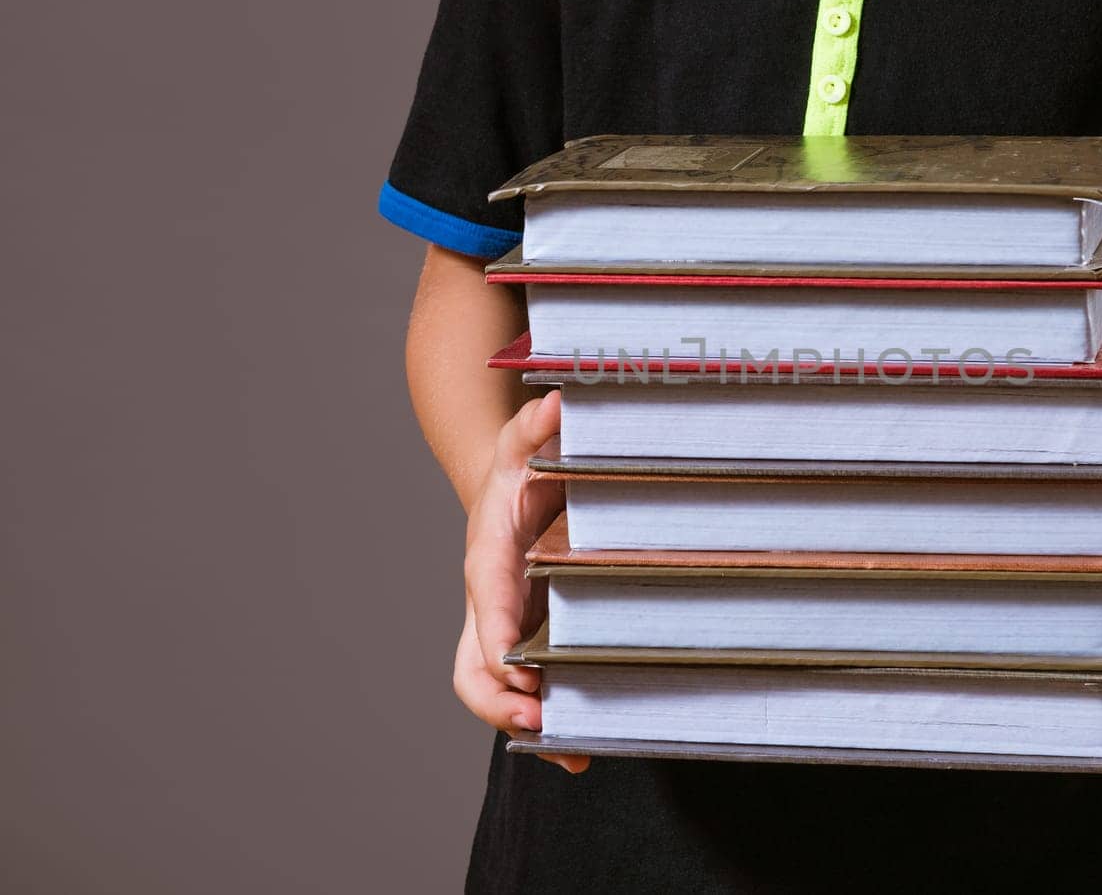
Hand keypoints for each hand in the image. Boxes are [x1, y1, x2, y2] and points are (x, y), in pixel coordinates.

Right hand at [456, 392, 587, 773]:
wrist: (504, 489)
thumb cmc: (517, 470)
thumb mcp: (523, 443)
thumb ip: (536, 424)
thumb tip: (557, 401)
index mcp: (487, 558)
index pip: (486, 600)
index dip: (497, 633)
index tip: (518, 658)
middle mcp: (486, 603)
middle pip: (472, 665)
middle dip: (499, 698)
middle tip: (539, 717)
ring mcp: (499, 630)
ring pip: (490, 691)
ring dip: (520, 726)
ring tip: (566, 751)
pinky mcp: (520, 645)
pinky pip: (517, 695)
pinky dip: (541, 729)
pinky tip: (576, 753)